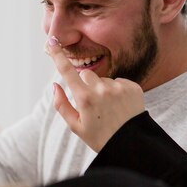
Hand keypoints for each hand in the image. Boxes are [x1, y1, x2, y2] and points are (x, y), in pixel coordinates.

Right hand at [46, 36, 144, 151]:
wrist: (132, 145)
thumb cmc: (100, 138)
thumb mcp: (76, 126)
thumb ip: (62, 104)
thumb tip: (55, 85)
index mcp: (85, 99)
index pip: (67, 72)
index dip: (58, 55)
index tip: (52, 41)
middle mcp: (101, 89)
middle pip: (87, 75)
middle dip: (86, 84)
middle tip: (93, 104)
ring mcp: (119, 87)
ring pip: (104, 79)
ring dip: (104, 89)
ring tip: (111, 109)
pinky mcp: (133, 87)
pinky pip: (120, 82)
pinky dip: (119, 91)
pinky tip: (121, 106)